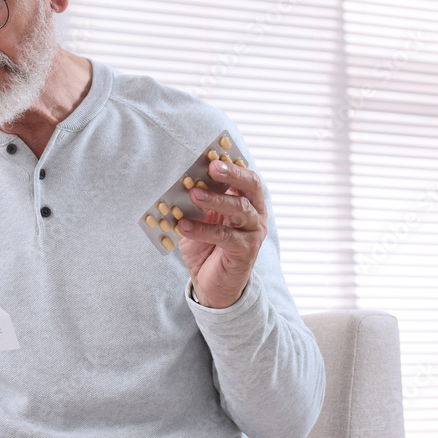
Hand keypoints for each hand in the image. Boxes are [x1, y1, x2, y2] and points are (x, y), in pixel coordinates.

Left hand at [176, 160, 267, 307]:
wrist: (213, 285)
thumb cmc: (207, 247)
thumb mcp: (200, 220)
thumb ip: (197, 203)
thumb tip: (182, 183)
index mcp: (246, 200)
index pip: (244, 176)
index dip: (232, 163)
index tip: (215, 153)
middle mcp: (255, 214)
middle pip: (250, 187)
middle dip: (232, 174)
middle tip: (212, 167)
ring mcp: (253, 233)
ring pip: (240, 209)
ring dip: (216, 200)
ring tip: (193, 195)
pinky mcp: (245, 251)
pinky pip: (225, 236)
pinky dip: (202, 230)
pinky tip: (183, 226)